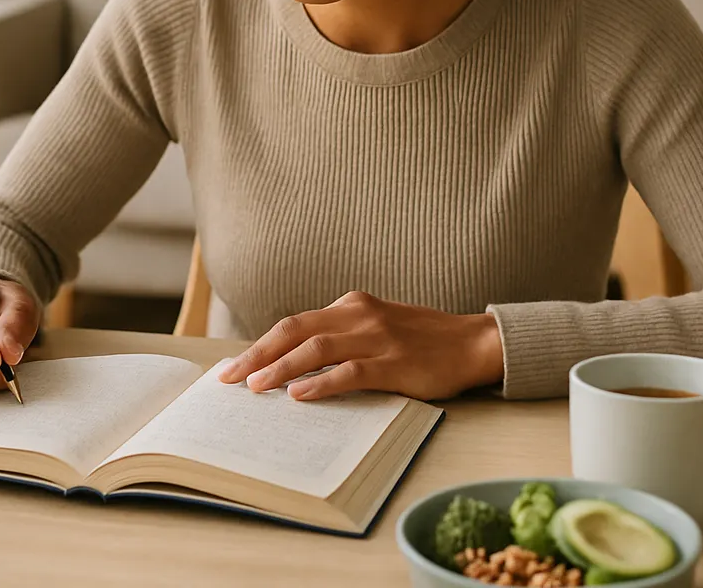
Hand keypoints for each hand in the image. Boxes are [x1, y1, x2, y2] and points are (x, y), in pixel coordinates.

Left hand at [216, 291, 503, 401]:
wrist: (473, 343)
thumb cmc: (422, 340)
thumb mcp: (376, 326)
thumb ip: (341, 336)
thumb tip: (294, 364)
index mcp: (351, 306)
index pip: (294, 323)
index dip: (261, 344)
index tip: (233, 366)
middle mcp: (359, 316)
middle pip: (295, 330)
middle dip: (258, 354)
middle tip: (229, 378)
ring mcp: (377, 339)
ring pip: (317, 349)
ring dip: (281, 367)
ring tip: (255, 386)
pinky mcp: (395, 364)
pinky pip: (351, 372)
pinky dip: (322, 383)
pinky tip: (299, 395)